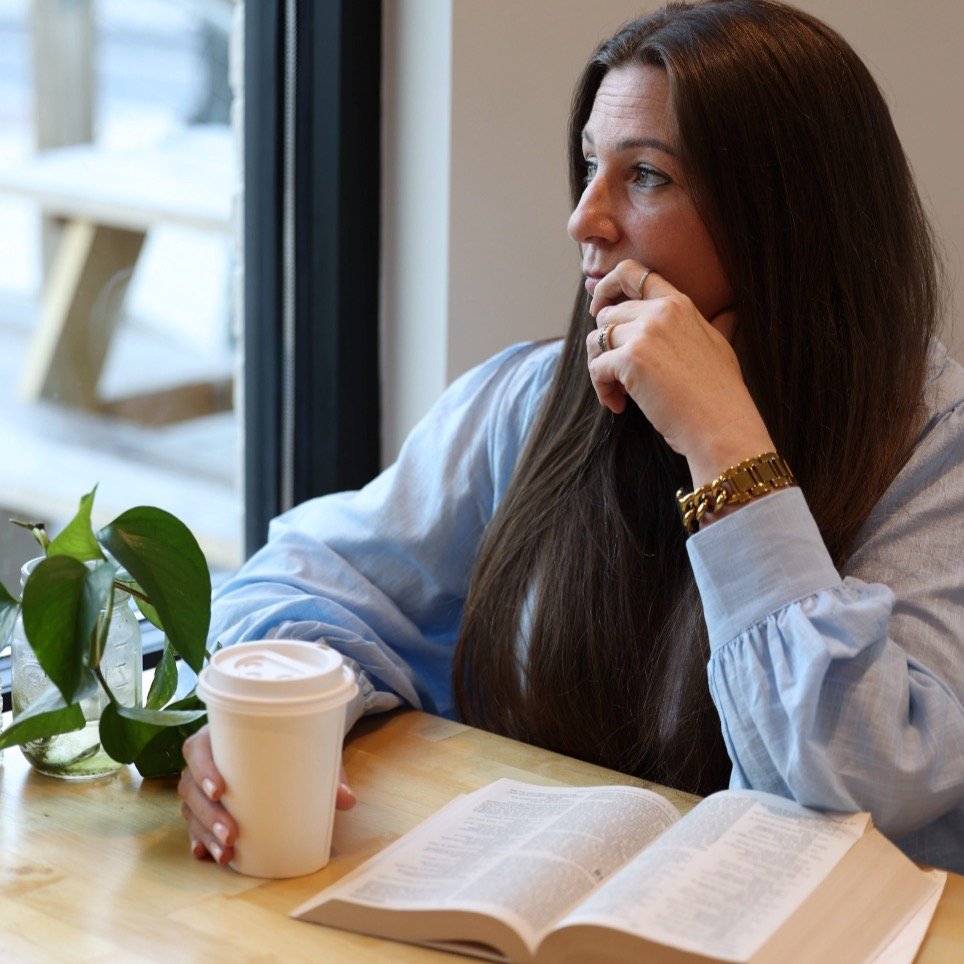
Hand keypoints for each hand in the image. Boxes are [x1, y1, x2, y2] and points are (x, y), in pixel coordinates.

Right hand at [178, 725, 357, 863]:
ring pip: (191, 808)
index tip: (220, 789)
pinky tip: (206, 854)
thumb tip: (347, 800)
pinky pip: (194, 824)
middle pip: (191, 785)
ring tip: (226, 852)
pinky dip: (200, 840)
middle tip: (232, 834)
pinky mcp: (206, 804)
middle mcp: (204, 758)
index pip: (198, 747)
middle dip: (208, 813)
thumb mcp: (308, 750)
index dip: (203, 768)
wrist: (289, 738)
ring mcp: (201, 783)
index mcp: (220, 734)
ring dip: (205, 832)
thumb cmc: (291, 741)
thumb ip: (327, 772)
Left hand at [586, 259, 773, 485]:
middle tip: (615, 373)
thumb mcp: (721, 345)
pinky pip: (596, 368)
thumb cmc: (721, 392)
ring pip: (596, 340)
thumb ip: (714, 323)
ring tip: (617, 392)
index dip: (607, 286)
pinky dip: (601, 390)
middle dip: (604, 344)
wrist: (722, 424)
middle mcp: (660, 312)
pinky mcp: (630, 360)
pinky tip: (619, 405)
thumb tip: (728, 312)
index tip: (597, 308)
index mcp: (679, 304)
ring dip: (599, 368)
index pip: (632, 273)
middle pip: (606, 314)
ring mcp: (644, 334)